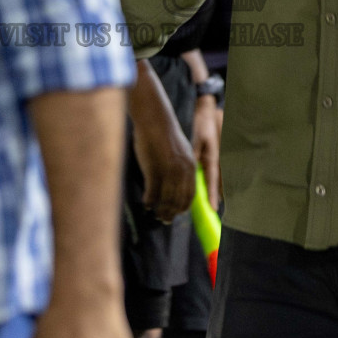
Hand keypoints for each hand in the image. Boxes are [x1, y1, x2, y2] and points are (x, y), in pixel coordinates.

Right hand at [128, 63, 195, 222]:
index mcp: (191, 166)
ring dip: (160, 210)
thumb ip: (182, 167)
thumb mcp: (180, 150)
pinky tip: (146, 204)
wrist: (154, 118)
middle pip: (178, 200)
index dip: (183, 207)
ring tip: (155, 214)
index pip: (190, 194)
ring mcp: (168, 170)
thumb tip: (178, 183)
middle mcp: (183, 170)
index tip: (177, 213)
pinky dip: (149, 201)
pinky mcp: (154, 169)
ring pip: (166, 199)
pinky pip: (152, 192)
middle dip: (172, 212)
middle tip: (164, 220)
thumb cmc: (163, 133)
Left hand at [191, 95, 221, 210]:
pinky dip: (219, 180)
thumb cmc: (204, 124)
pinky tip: (216, 187)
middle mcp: (221, 159)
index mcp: (213, 156)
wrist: (212, 111)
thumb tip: (191, 170)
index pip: (213, 180)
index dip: (212, 195)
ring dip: (218, 190)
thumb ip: (195, 155)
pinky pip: (222, 171)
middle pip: (220, 183)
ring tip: (214, 203)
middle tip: (213, 210)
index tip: (213, 208)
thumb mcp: (197, 139)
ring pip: (222, 179)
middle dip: (217, 196)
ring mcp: (224, 157)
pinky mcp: (222, 154)